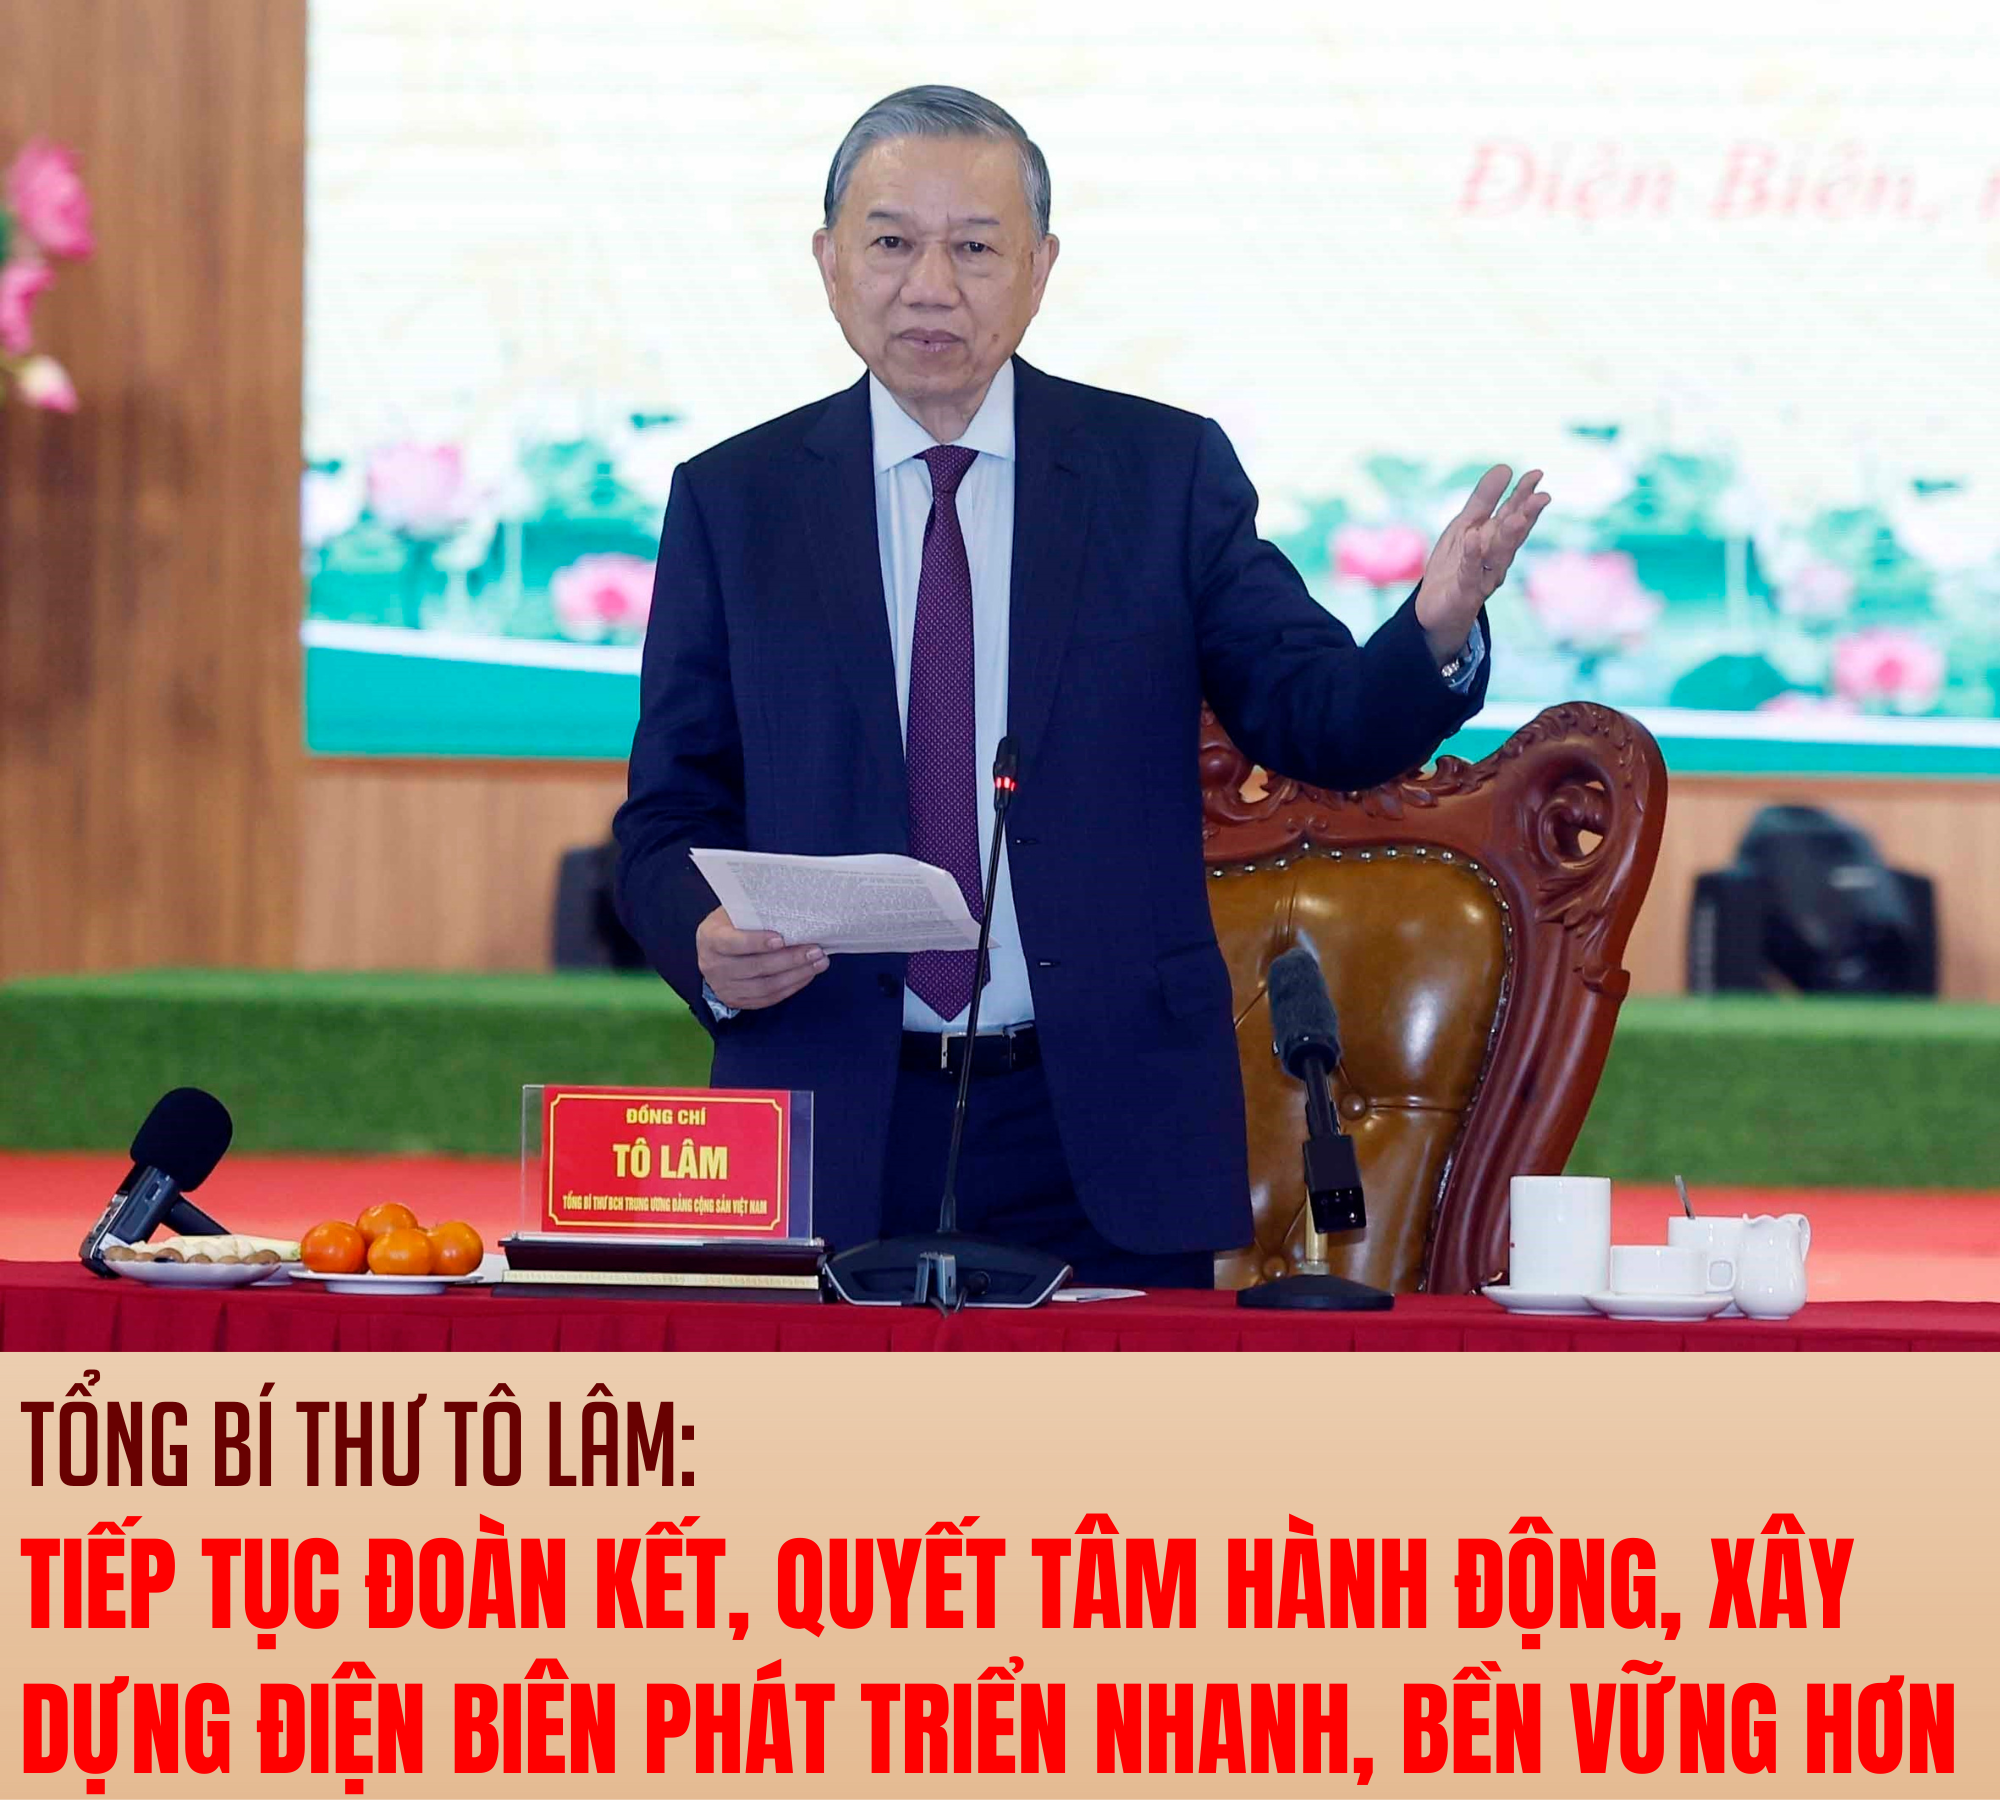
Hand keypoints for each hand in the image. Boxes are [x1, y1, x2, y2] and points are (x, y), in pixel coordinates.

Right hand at [696, 906, 826, 1009]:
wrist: (714, 949)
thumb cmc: (731, 924)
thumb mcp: (735, 912)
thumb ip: (756, 913)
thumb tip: (794, 911)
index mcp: (711, 938)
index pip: (733, 943)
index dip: (757, 942)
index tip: (782, 939)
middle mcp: (713, 965)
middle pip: (755, 967)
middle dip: (790, 959)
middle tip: (815, 951)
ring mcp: (723, 987)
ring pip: (765, 987)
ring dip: (796, 975)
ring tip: (818, 963)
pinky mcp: (735, 1000)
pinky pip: (767, 998)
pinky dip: (790, 988)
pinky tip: (806, 976)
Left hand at [1415, 464, 1551, 664]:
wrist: (1434, 611)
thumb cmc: (1454, 566)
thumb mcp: (1465, 526)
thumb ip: (1484, 501)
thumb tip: (1505, 466)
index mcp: (1497, 540)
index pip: (1514, 514)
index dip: (1524, 495)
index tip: (1536, 474)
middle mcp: (1496, 558)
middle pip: (1513, 534)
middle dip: (1527, 516)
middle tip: (1542, 497)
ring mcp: (1483, 577)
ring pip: (1499, 555)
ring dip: (1509, 536)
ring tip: (1516, 516)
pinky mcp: (1465, 593)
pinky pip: (1470, 573)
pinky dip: (1473, 557)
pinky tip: (1474, 539)